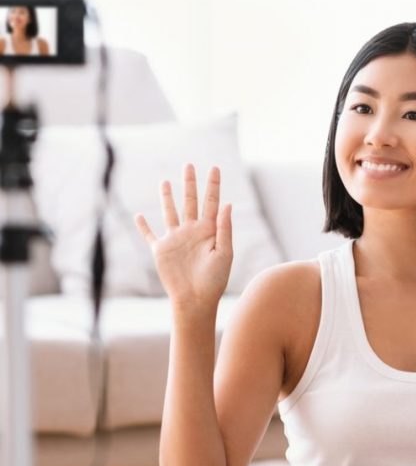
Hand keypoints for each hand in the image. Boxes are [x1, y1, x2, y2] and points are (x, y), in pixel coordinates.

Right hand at [134, 163, 232, 308]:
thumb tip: (227, 204)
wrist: (195, 299)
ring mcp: (175, 240)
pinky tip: (139, 216)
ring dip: (167, 197)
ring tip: (165, 182)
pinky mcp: (161, 251)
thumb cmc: (214, 280)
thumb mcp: (224, 253)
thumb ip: (224, 229)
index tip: (215, 167)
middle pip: (190, 201)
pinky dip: (143, 226)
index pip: (211, 202)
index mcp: (209, 231)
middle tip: (189, 165)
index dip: (213, 185)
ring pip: (170, 212)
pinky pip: (149, 235)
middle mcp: (191, 232)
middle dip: (190, 184)